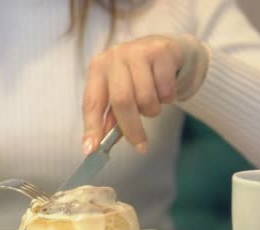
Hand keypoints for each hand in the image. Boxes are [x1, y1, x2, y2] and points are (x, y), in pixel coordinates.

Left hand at [82, 34, 208, 153]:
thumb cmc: (136, 76)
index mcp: (98, 68)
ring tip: (152, 102)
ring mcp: (138, 52)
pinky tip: (164, 89)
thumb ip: (110, 118)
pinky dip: (168, 98)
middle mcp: (115, 56)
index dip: (92, 127)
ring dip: (152, 110)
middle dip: (132, 128)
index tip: (92, 149)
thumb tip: (99, 146)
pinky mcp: (161, 52)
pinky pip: (165, 90)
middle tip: (140, 146)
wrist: (164, 50)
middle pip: (122, 100)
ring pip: (146, 97)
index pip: (92, 102)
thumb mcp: (119, 92)